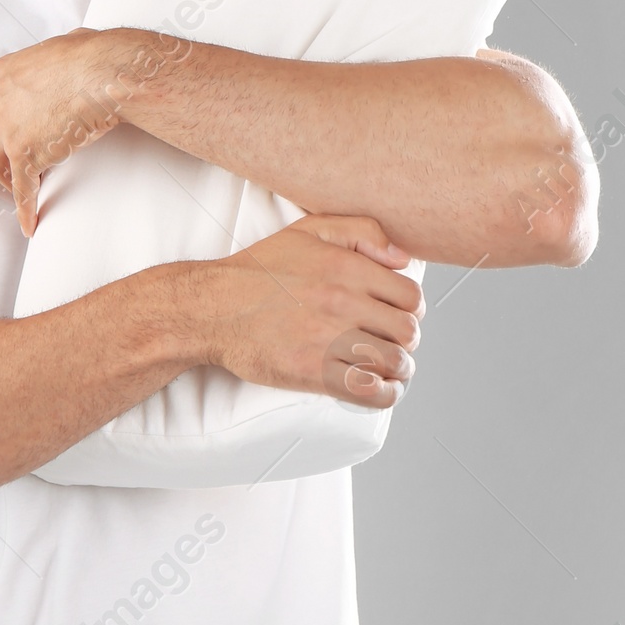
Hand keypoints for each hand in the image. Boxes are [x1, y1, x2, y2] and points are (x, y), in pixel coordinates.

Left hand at [0, 27, 186, 235]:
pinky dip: (24, 208)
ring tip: (20, 193)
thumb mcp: (62, 46)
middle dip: (1, 154)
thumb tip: (67, 56)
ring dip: (9, 180)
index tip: (11, 138)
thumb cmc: (93, 56)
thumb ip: (52, 60)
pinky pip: (23, 189)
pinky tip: (29, 223)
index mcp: (0, 74)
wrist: (102, 73)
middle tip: (13, 168)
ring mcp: (7, 130)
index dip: (3, 126)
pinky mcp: (24, 155)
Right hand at [193, 214, 423, 407]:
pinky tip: (378, 388)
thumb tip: (403, 258)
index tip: (398, 315)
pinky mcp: (312, 372)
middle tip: (392, 342)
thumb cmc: (259, 270)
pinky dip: (383, 394)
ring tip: (387, 368)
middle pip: (407, 332)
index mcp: (347, 268)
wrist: (213, 308)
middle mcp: (343, 302)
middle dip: (405, 340)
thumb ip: (363, 230)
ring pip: (393, 362)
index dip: (410, 309)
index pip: (410, 296)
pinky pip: (368, 390)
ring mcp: (328, 339)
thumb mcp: (309, 231)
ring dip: (397, 369)